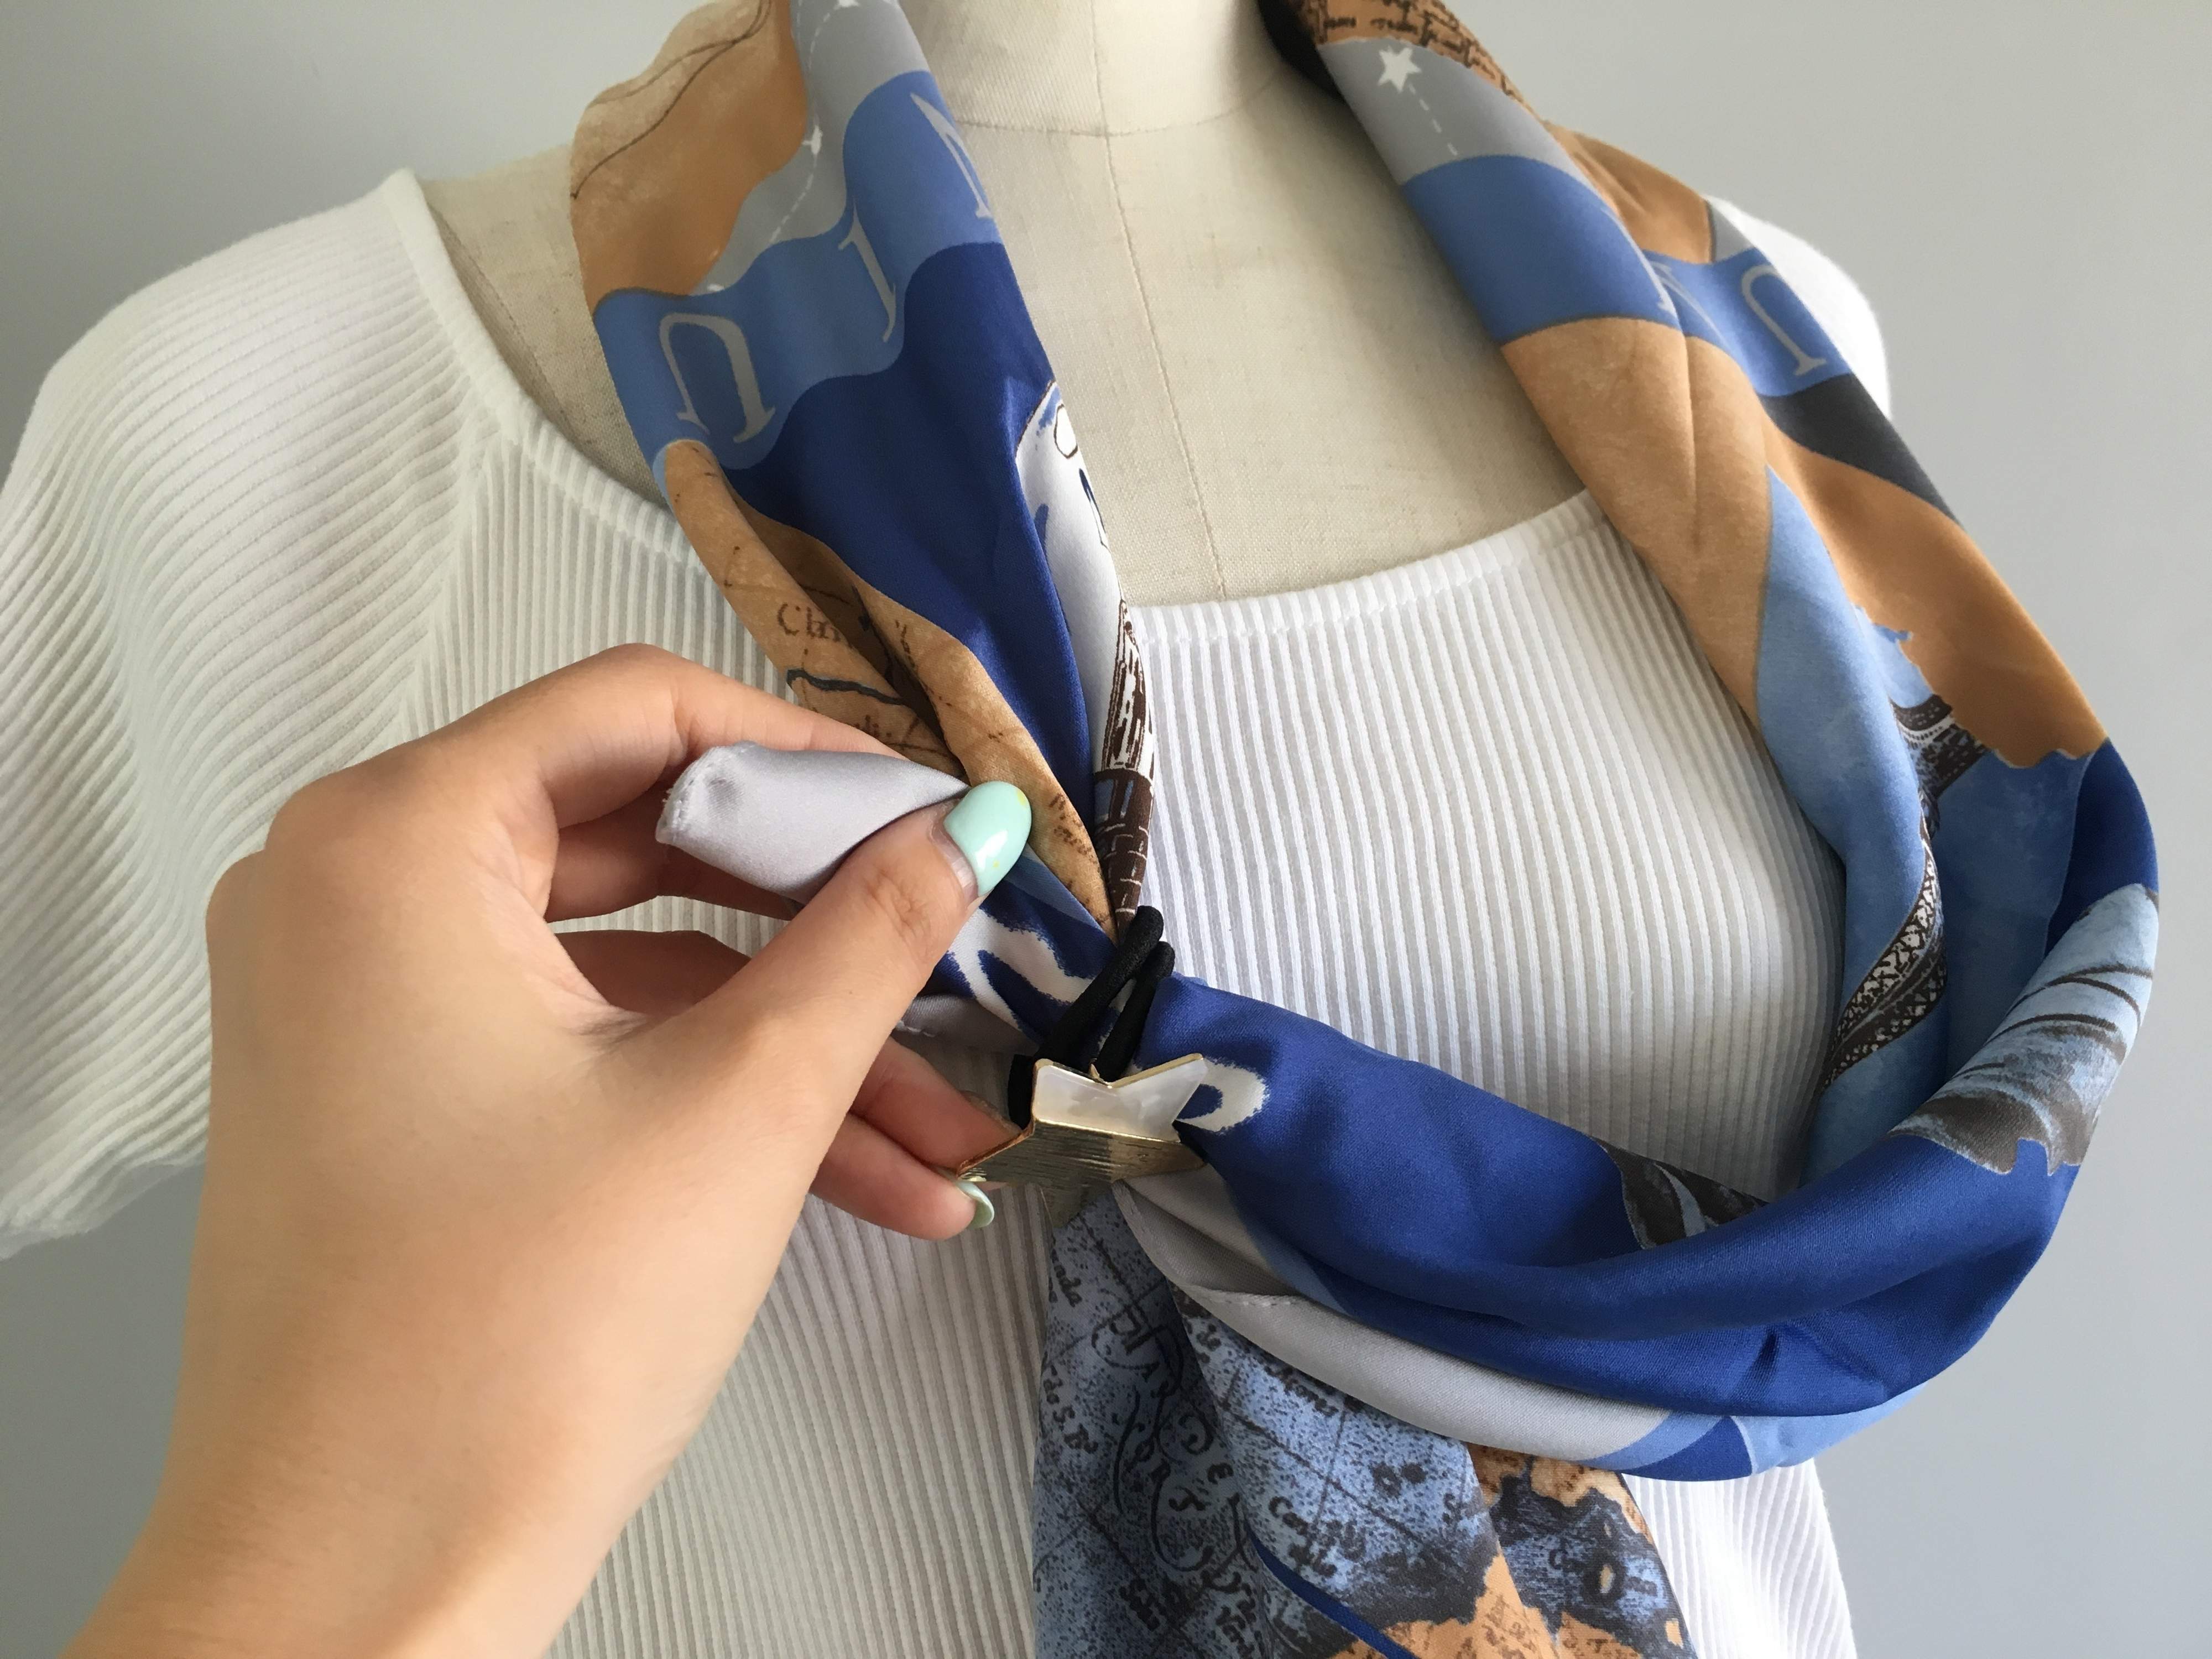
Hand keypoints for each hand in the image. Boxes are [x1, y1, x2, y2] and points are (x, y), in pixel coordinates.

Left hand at [66, 645, 1028, 1658]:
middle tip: (955, 947)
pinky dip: (719, 1100)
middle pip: (642, 835)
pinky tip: (878, 1184)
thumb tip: (963, 834)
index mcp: (393, 841)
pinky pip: (590, 1050)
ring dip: (798, 1042)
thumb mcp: (739, 1104)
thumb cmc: (506, 1343)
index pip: (637, 710)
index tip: (932, 811)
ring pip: (635, 966)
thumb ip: (867, 940)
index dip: (810, 754)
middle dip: (823, 920)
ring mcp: (371, 1005)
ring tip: (951, 1128)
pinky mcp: (404, 1099)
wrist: (358, 1591)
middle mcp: (354, 896)